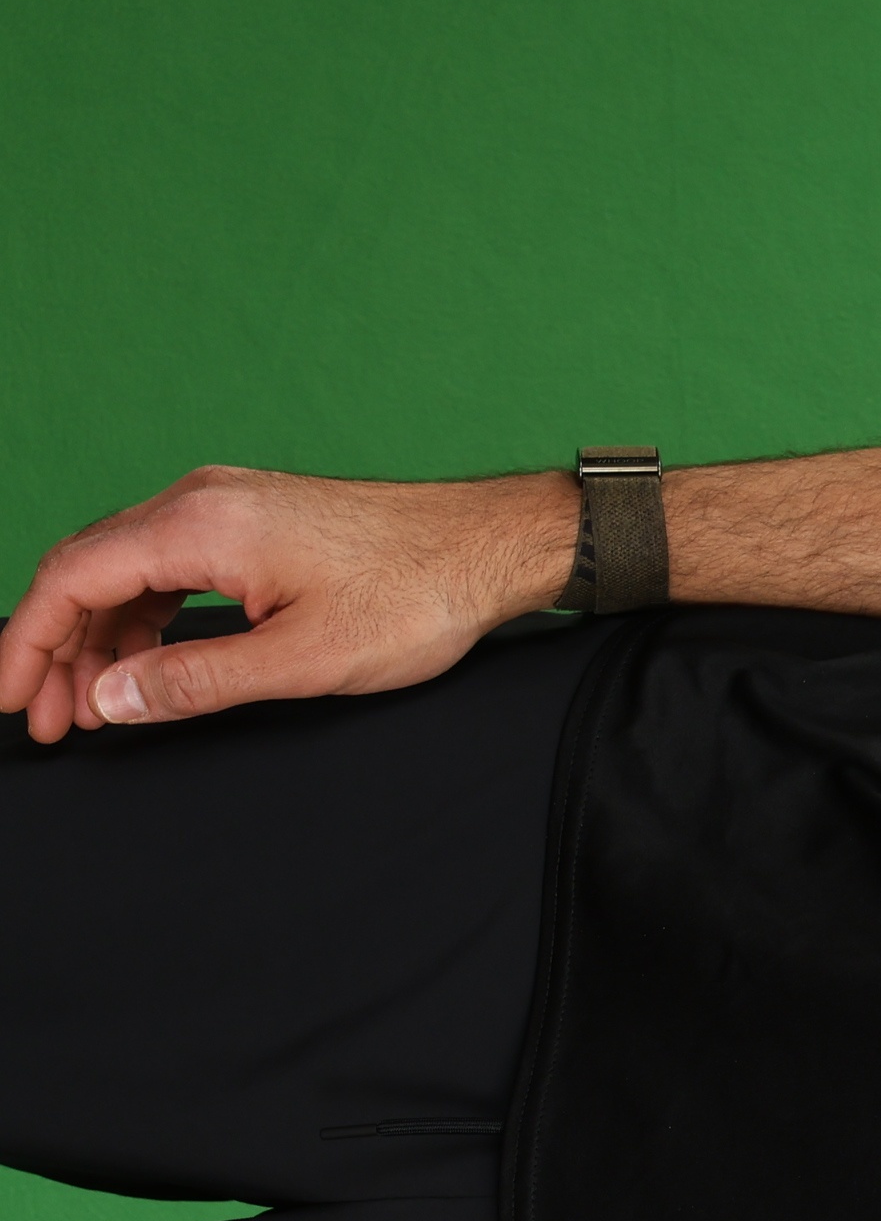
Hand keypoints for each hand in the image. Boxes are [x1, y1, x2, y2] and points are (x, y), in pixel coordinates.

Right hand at [0, 466, 576, 744]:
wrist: (493, 545)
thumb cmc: (418, 596)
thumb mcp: (304, 659)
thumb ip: (198, 680)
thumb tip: (111, 698)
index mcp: (200, 523)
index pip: (72, 577)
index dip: (29, 641)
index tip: (12, 699)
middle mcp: (200, 500)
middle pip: (88, 570)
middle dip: (57, 647)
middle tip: (49, 721)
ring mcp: (227, 504)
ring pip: (127, 570)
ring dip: (102, 637)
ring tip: (96, 707)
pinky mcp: (255, 521)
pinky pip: (169, 565)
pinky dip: (146, 617)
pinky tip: (148, 666)